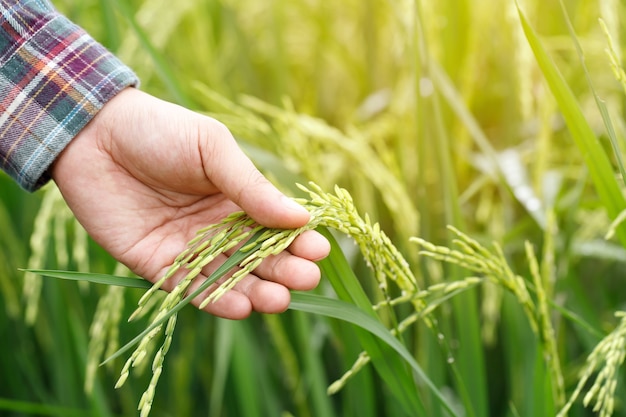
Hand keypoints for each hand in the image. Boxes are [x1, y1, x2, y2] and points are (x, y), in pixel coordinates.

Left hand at [51, 88, 329, 318]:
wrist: (93, 133)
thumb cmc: (161, 130)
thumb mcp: (212, 149)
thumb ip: (251, 186)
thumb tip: (300, 217)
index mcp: (235, 197)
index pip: (274, 226)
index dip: (298, 240)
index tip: (319, 250)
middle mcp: (216, 227)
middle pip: (257, 257)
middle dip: (284, 270)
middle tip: (306, 280)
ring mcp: (187, 248)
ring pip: (228, 278)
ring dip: (256, 291)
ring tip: (279, 300)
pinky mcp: (155, 264)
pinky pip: (188, 288)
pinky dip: (214, 300)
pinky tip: (241, 306)